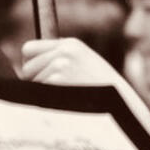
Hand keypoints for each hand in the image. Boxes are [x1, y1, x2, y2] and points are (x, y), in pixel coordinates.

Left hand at [21, 38, 149, 149]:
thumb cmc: (103, 90)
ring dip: (43, 93)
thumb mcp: (85, 65)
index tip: (35, 75)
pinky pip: (38, 93)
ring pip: (31, 82)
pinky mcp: (59, 81)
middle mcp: (64, 51)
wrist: (123, 104)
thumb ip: (60, 60)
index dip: (29, 64)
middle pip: (26, 67)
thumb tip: (27, 68)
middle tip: (54, 92)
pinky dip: (47, 102)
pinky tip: (66, 103)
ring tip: (67, 97)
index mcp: (70, 45)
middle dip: (34, 81)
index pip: (29, 50)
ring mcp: (61, 65)